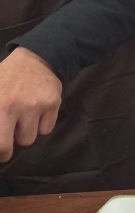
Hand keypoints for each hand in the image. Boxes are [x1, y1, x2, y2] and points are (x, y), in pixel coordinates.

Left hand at [0, 47, 62, 161]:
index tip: (1, 153)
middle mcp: (16, 106)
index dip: (1, 153)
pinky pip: (46, 129)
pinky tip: (37, 112)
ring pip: (31, 138)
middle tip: (9, 137)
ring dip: (26, 132)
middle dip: (11, 146)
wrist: (34, 59)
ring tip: (23, 117)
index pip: (0, 144)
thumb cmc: (5, 79)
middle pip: (18, 143)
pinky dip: (41, 125)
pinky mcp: (53, 104)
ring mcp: (36, 105)